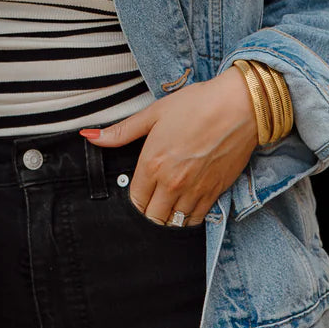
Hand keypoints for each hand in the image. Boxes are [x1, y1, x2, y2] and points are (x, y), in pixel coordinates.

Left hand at [81, 68, 257, 226]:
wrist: (238, 107)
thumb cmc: (195, 105)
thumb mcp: (153, 114)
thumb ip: (121, 131)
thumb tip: (90, 137)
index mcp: (152, 163)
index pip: (135, 200)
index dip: (134, 197)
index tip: (138, 189)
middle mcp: (172, 183)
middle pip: (153, 217)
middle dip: (149, 211)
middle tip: (152, 198)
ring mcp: (195, 191)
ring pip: (174, 222)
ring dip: (168, 216)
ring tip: (168, 202)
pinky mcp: (215, 193)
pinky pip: (196, 219)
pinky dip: (188, 217)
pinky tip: (187, 202)